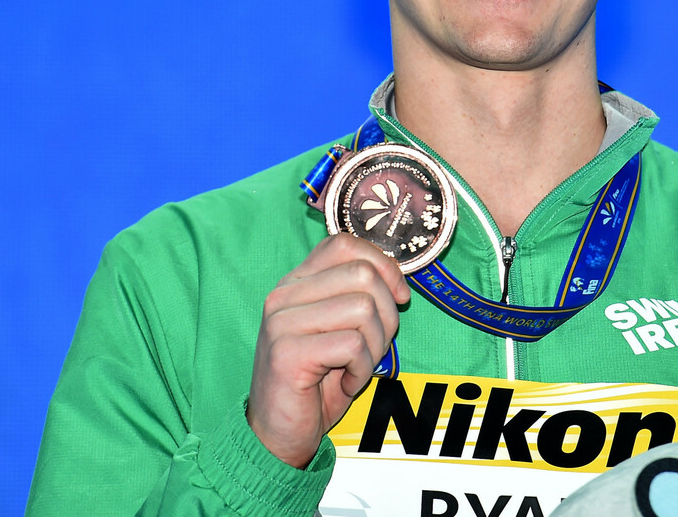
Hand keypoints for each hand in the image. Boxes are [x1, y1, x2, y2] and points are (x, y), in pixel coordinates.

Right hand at [246, 234, 410, 467]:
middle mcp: (283, 295)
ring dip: (375, 345)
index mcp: (297, 282)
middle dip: (386, 313)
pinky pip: (353, 345)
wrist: (278, 433)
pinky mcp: (287, 353)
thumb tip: (398, 280)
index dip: (383, 265)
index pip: (345, 244)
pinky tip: (344, 382)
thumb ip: (358, 296)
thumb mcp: (340, 329)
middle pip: (363, 274)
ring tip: (356, 365)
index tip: (398, 297)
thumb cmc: (316, 381)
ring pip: (363, 309)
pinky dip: (361, 369)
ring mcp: (281, 322)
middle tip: (374, 345)